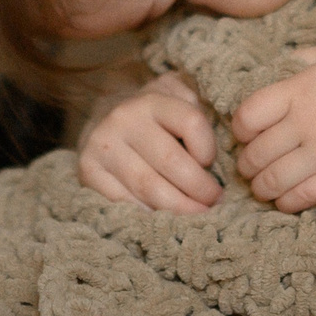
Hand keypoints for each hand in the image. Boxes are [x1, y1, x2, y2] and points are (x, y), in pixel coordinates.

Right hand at [77, 72, 222, 211]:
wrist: (100, 117)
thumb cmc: (152, 115)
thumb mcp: (175, 95)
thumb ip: (199, 105)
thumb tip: (228, 132)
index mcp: (152, 98)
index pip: (191, 122)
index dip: (208, 148)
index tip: (211, 164)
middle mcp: (124, 118)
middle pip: (172, 161)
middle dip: (200, 189)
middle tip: (214, 202)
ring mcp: (103, 146)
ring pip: (150, 187)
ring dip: (180, 208)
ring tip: (198, 215)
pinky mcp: (87, 171)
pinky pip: (124, 202)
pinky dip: (149, 215)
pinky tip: (166, 220)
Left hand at [231, 45, 315, 212]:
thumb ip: (296, 63)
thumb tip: (270, 72)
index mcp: (298, 89)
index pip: (245, 118)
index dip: (238, 130)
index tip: (246, 134)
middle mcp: (306, 122)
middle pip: (254, 155)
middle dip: (246, 165)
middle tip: (250, 166)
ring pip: (272, 181)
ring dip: (261, 187)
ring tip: (263, 186)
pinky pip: (302, 197)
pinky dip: (286, 202)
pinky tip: (286, 198)